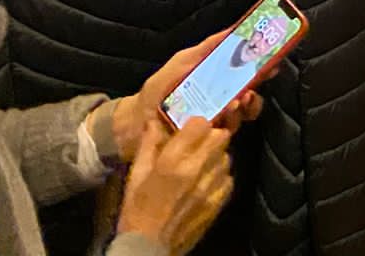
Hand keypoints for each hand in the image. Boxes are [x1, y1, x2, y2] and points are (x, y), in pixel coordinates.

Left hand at [111, 33, 266, 158]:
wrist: (133, 130)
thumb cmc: (154, 93)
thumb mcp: (177, 66)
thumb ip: (201, 52)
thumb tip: (230, 31)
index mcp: (212, 77)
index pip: (241, 67)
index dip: (258, 60)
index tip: (272, 54)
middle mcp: (218, 97)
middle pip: (248, 88)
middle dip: (257, 82)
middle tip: (262, 77)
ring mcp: (214, 119)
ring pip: (242, 109)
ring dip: (247, 103)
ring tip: (241, 99)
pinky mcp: (208, 139)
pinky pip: (229, 131)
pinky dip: (233, 122)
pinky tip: (227, 118)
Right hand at [117, 118, 231, 255]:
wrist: (147, 248)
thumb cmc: (137, 211)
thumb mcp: (136, 175)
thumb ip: (148, 145)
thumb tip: (154, 122)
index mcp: (173, 160)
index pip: (201, 124)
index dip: (196, 123)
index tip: (189, 129)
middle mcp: (195, 170)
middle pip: (220, 136)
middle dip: (211, 136)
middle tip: (200, 143)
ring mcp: (209, 188)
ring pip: (226, 157)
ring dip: (216, 156)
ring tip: (202, 163)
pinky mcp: (216, 204)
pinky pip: (228, 180)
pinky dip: (220, 177)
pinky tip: (207, 182)